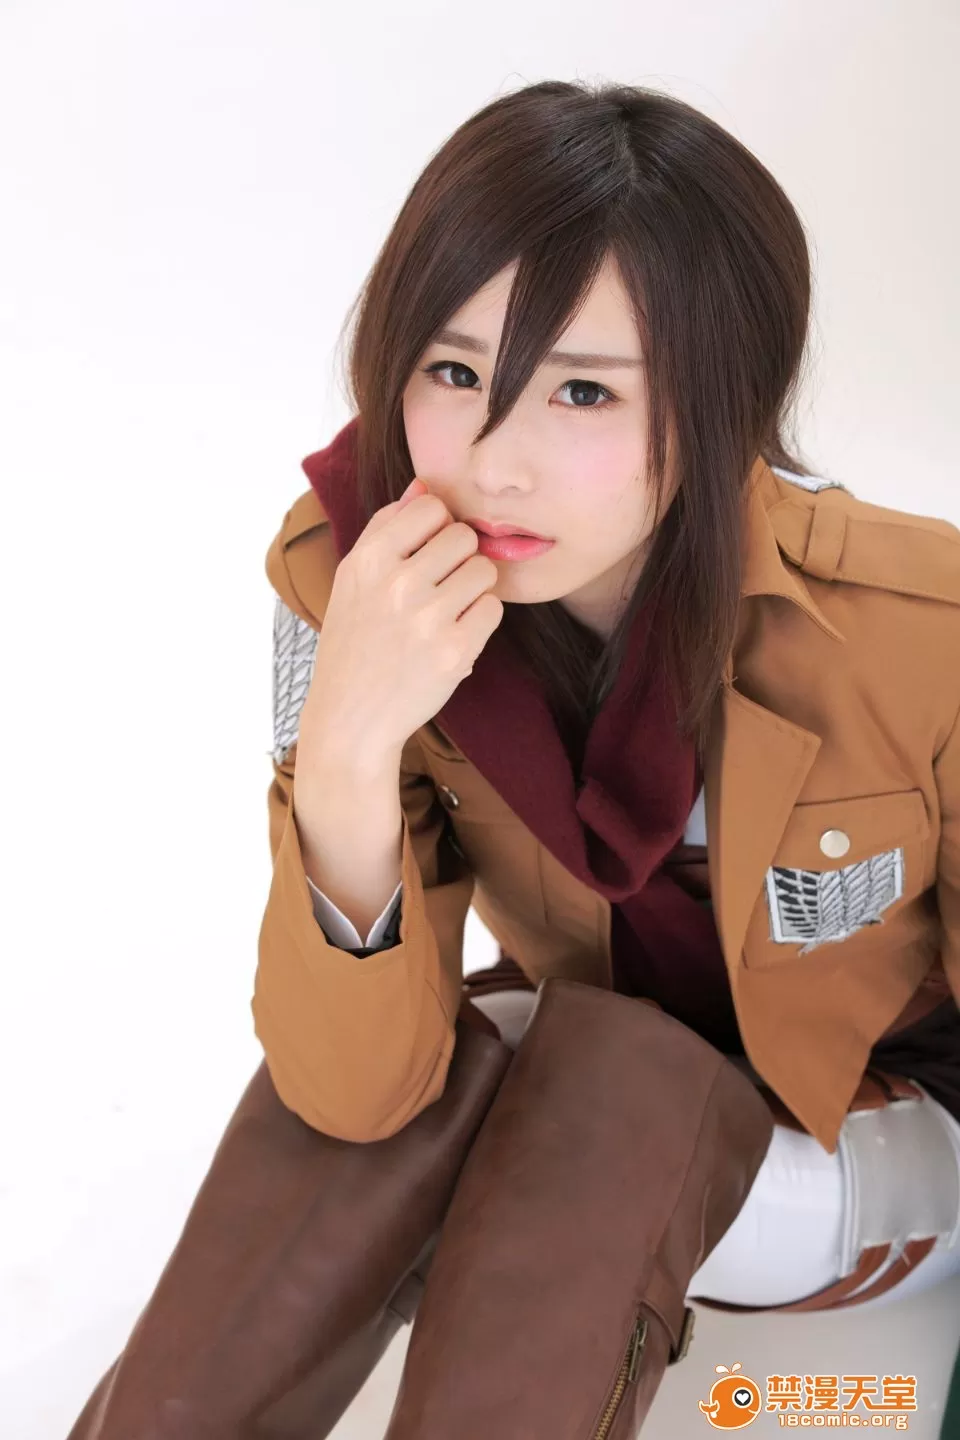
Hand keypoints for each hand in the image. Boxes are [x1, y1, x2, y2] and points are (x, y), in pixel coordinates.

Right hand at [300, 477, 503, 762]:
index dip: (436, 529)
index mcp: (368, 559)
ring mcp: (427, 618)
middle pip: (464, 536)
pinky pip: (493, 608)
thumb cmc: (355, 642)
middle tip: (439, 589)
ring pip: (484, 570)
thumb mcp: (353, 579)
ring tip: (447, 612)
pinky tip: (454, 635)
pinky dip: (480, 620)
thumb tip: (424, 485)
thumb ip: (387, 528)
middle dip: (459, 558)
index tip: (425, 556)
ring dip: (473, 589)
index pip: (431, 506)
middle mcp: (397, 584)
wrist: (352, 717)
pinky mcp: (455, 651)